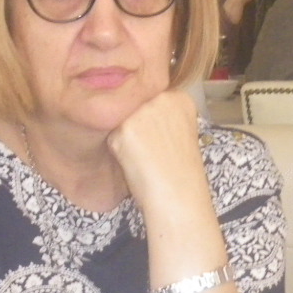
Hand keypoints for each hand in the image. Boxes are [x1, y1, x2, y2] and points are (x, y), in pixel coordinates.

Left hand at [108, 90, 212, 219]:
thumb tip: (137, 115)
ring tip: (146, 158)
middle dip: (138, 129)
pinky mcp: (126, 126)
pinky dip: (119, 152)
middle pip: (134, 108)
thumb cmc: (181, 173)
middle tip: (153, 152)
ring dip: (127, 140)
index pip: (151, 101)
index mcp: (181, 98)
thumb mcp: (180, 133)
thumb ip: (162, 117)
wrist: (178, 196)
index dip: (153, 125)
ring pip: (121, 122)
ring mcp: (144, 110)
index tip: (163, 142)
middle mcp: (163, 97)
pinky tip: (136, 162)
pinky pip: (112, 136)